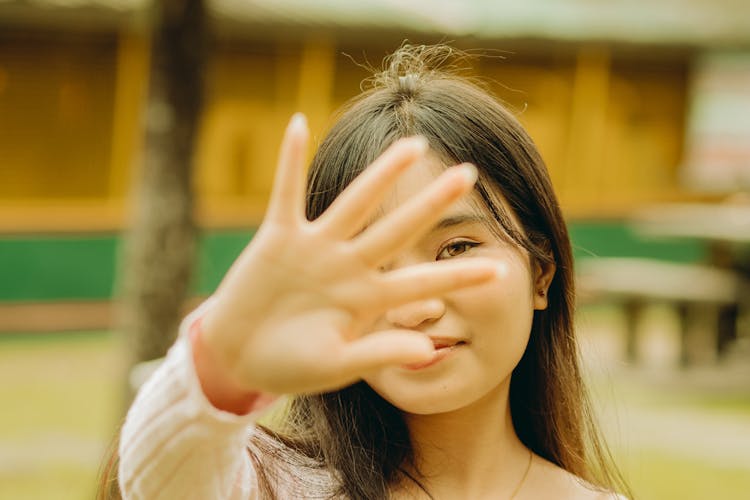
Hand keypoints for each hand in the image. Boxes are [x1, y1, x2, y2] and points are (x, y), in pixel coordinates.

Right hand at [199, 113, 495, 396]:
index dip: (459, 276)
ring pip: (355, 203)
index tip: (501, 267)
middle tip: (470, 174)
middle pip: (397, 228)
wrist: (240, 356)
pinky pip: (285, 193)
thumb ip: (379, 353)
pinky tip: (298, 123)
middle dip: (432, 204)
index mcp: (367, 299)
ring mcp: (315, 248)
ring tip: (414, 144)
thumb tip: (429, 351)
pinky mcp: (278, 238)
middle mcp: (349, 266)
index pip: (421, 282)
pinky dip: (289, 162)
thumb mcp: (336, 365)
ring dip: (382, 174)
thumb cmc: (290, 366)